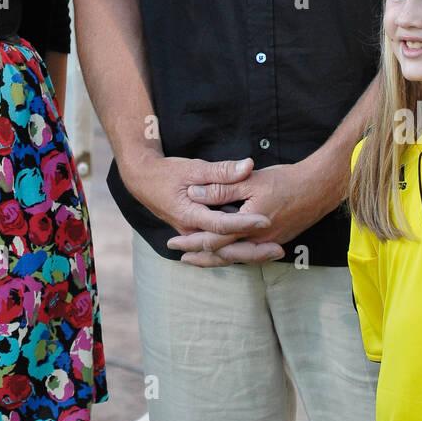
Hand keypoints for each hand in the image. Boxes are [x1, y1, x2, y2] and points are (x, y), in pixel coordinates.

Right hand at [122, 154, 271, 241]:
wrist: (143, 181)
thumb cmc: (167, 172)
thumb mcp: (193, 168)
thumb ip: (221, 171)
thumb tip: (247, 166)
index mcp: (188, 215)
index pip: (221, 224)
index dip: (244, 223)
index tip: (266, 219)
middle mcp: (190, 231)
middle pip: (224, 248)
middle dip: (252, 251)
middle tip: (278, 249)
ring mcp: (192, 236)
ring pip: (222, 253)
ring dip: (248, 254)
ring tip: (274, 252)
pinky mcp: (196, 234)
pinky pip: (217, 249)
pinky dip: (236, 251)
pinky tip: (257, 251)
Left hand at [169, 159, 336, 264]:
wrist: (321, 187)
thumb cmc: (286, 181)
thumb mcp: (249, 180)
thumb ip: (221, 187)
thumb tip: (194, 193)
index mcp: (249, 227)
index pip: (213, 240)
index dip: (191, 241)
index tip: (173, 242)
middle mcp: (259, 241)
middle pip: (224, 255)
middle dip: (201, 256)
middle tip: (181, 256)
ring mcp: (269, 243)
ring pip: (237, 257)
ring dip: (216, 257)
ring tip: (198, 258)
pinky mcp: (278, 240)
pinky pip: (250, 252)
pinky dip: (234, 253)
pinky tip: (228, 250)